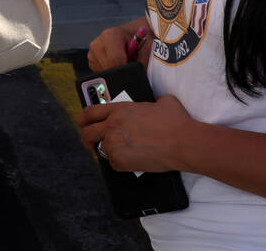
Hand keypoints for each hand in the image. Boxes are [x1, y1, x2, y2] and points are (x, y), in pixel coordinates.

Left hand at [77, 95, 194, 172]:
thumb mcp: (161, 102)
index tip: (82, 124)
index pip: (89, 113)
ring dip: (108, 152)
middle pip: (86, 134)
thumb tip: (155, 104)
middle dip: (86, 139)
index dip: (83, 120)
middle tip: (91, 143)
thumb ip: (150, 102)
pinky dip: (121, 164)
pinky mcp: (120, 161)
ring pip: (101, 150)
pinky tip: (132, 160)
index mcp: (118, 109)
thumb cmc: (175, 121)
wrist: (183, 142)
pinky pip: (113, 164)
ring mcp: (114, 144)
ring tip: (122, 152)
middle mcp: (111, 126)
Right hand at [87, 17, 149, 70]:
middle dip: (122, 69)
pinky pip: (102, 71)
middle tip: (131, 61)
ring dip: (116, 69)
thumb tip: (141, 71)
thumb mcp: (147, 44)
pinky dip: (111, 70)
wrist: (132, 32)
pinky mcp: (91, 59)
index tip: (133, 66)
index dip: (127, 67)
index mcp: (111, 35)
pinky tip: (117, 62)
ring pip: (106, 71)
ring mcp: (92, 52)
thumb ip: (144, 57)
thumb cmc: (140, 37)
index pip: (115, 60)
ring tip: (124, 60)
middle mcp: (98, 42)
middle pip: (109, 67)